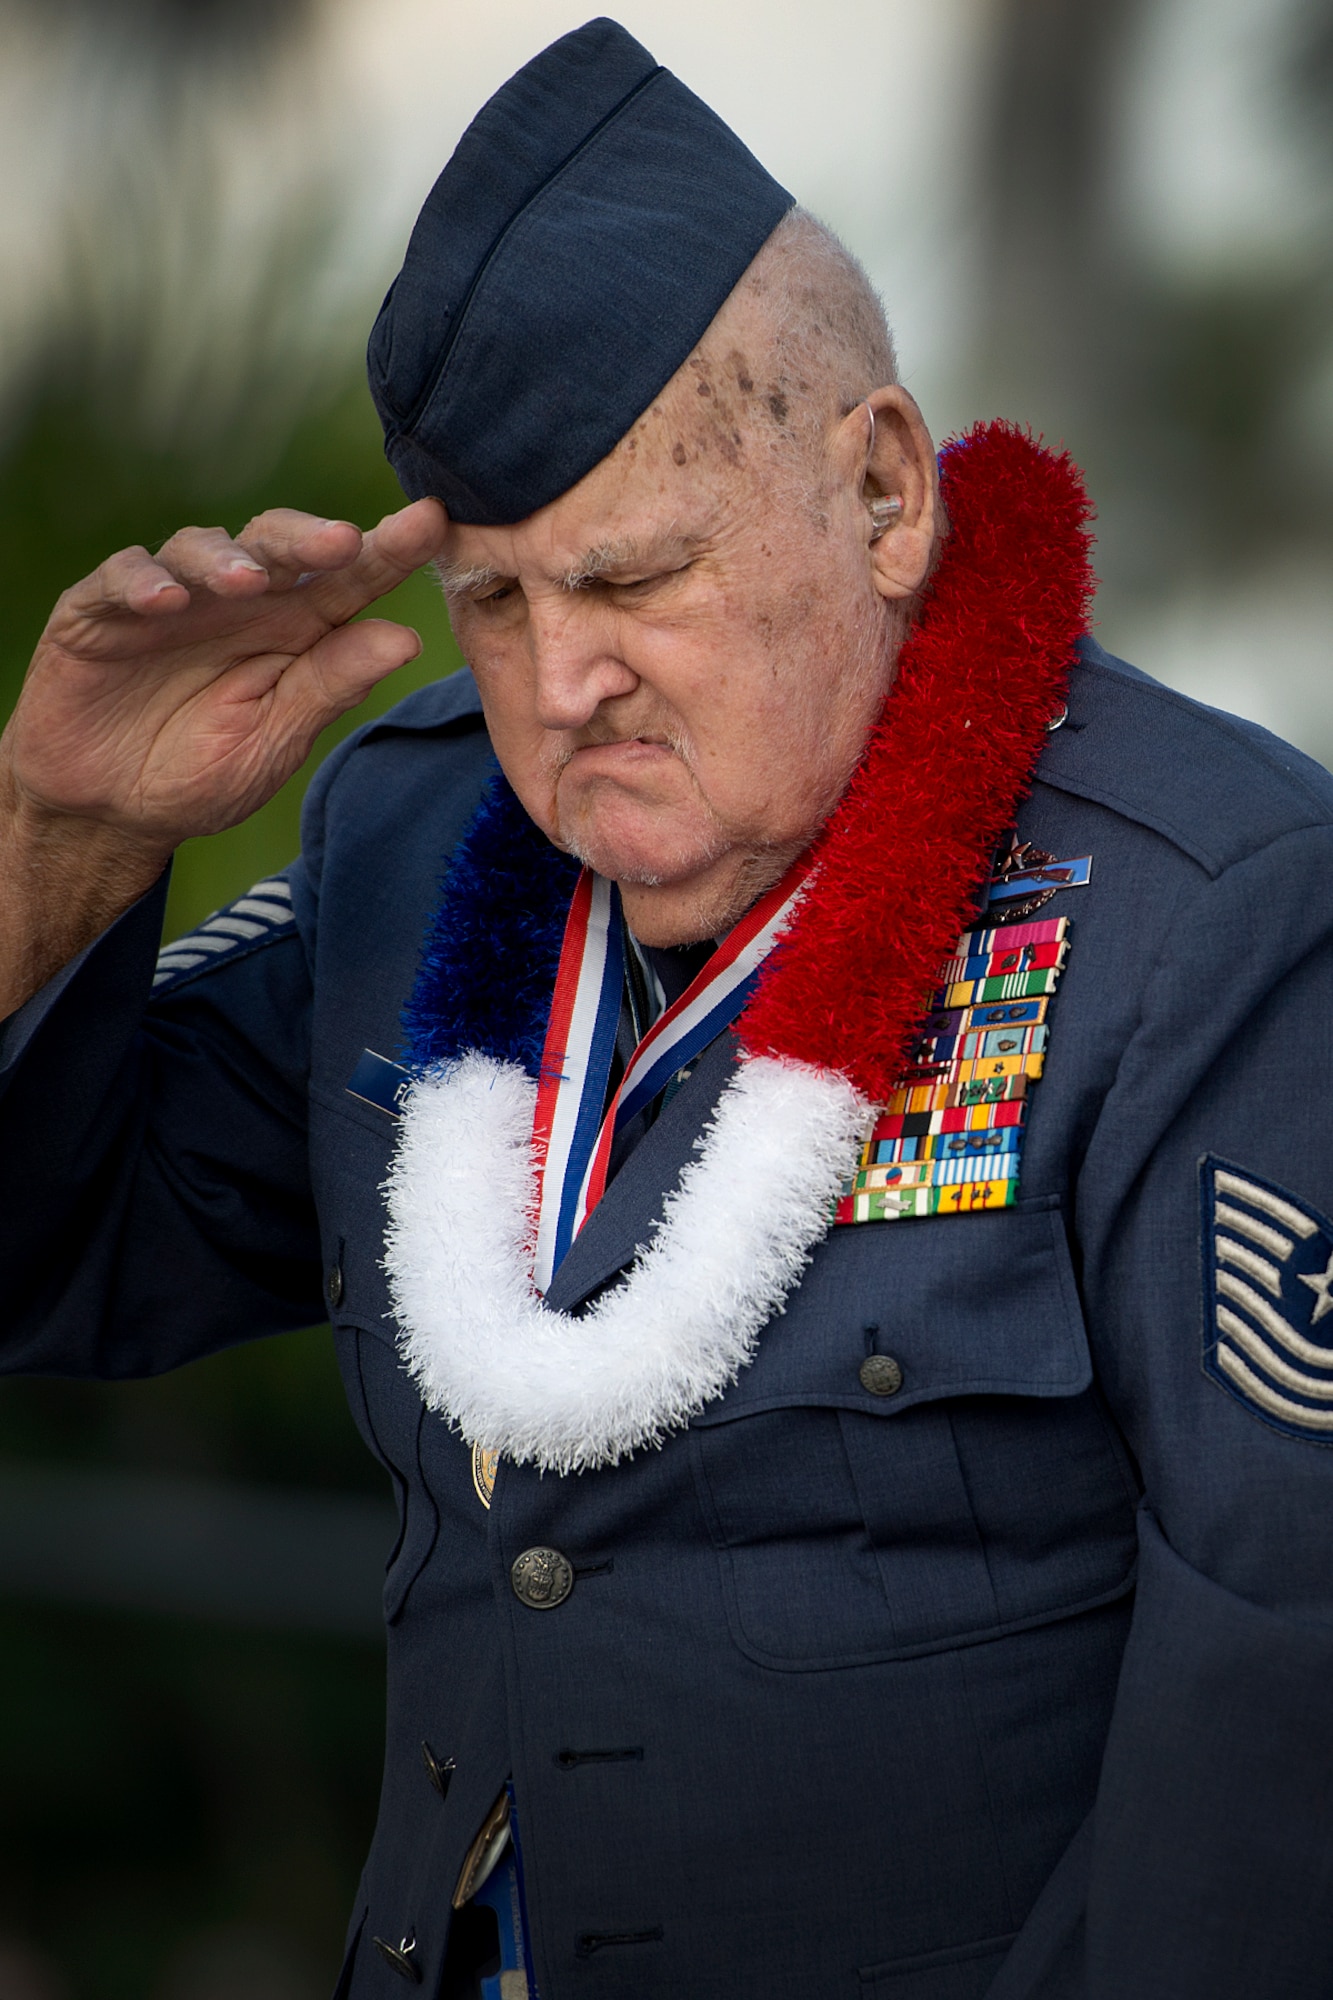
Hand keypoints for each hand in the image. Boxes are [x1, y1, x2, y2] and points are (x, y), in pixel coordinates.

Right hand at [0, 499, 446, 1013]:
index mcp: (296, 628)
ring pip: (201, 547)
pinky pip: (122, 577)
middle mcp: (238, 601)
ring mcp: (171, 599)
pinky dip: (144, 581)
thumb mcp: (277, 739)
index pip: (348, 578)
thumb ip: (332, 684)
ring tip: (248, 582)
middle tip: (342, 540)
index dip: (389, 548)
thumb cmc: (204, 775)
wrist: (114, 813)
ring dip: (226, 559)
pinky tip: (166, 600)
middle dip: (309, 536)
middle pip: (278, 544)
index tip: (432, 521)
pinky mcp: (100, 610)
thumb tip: (406, 639)